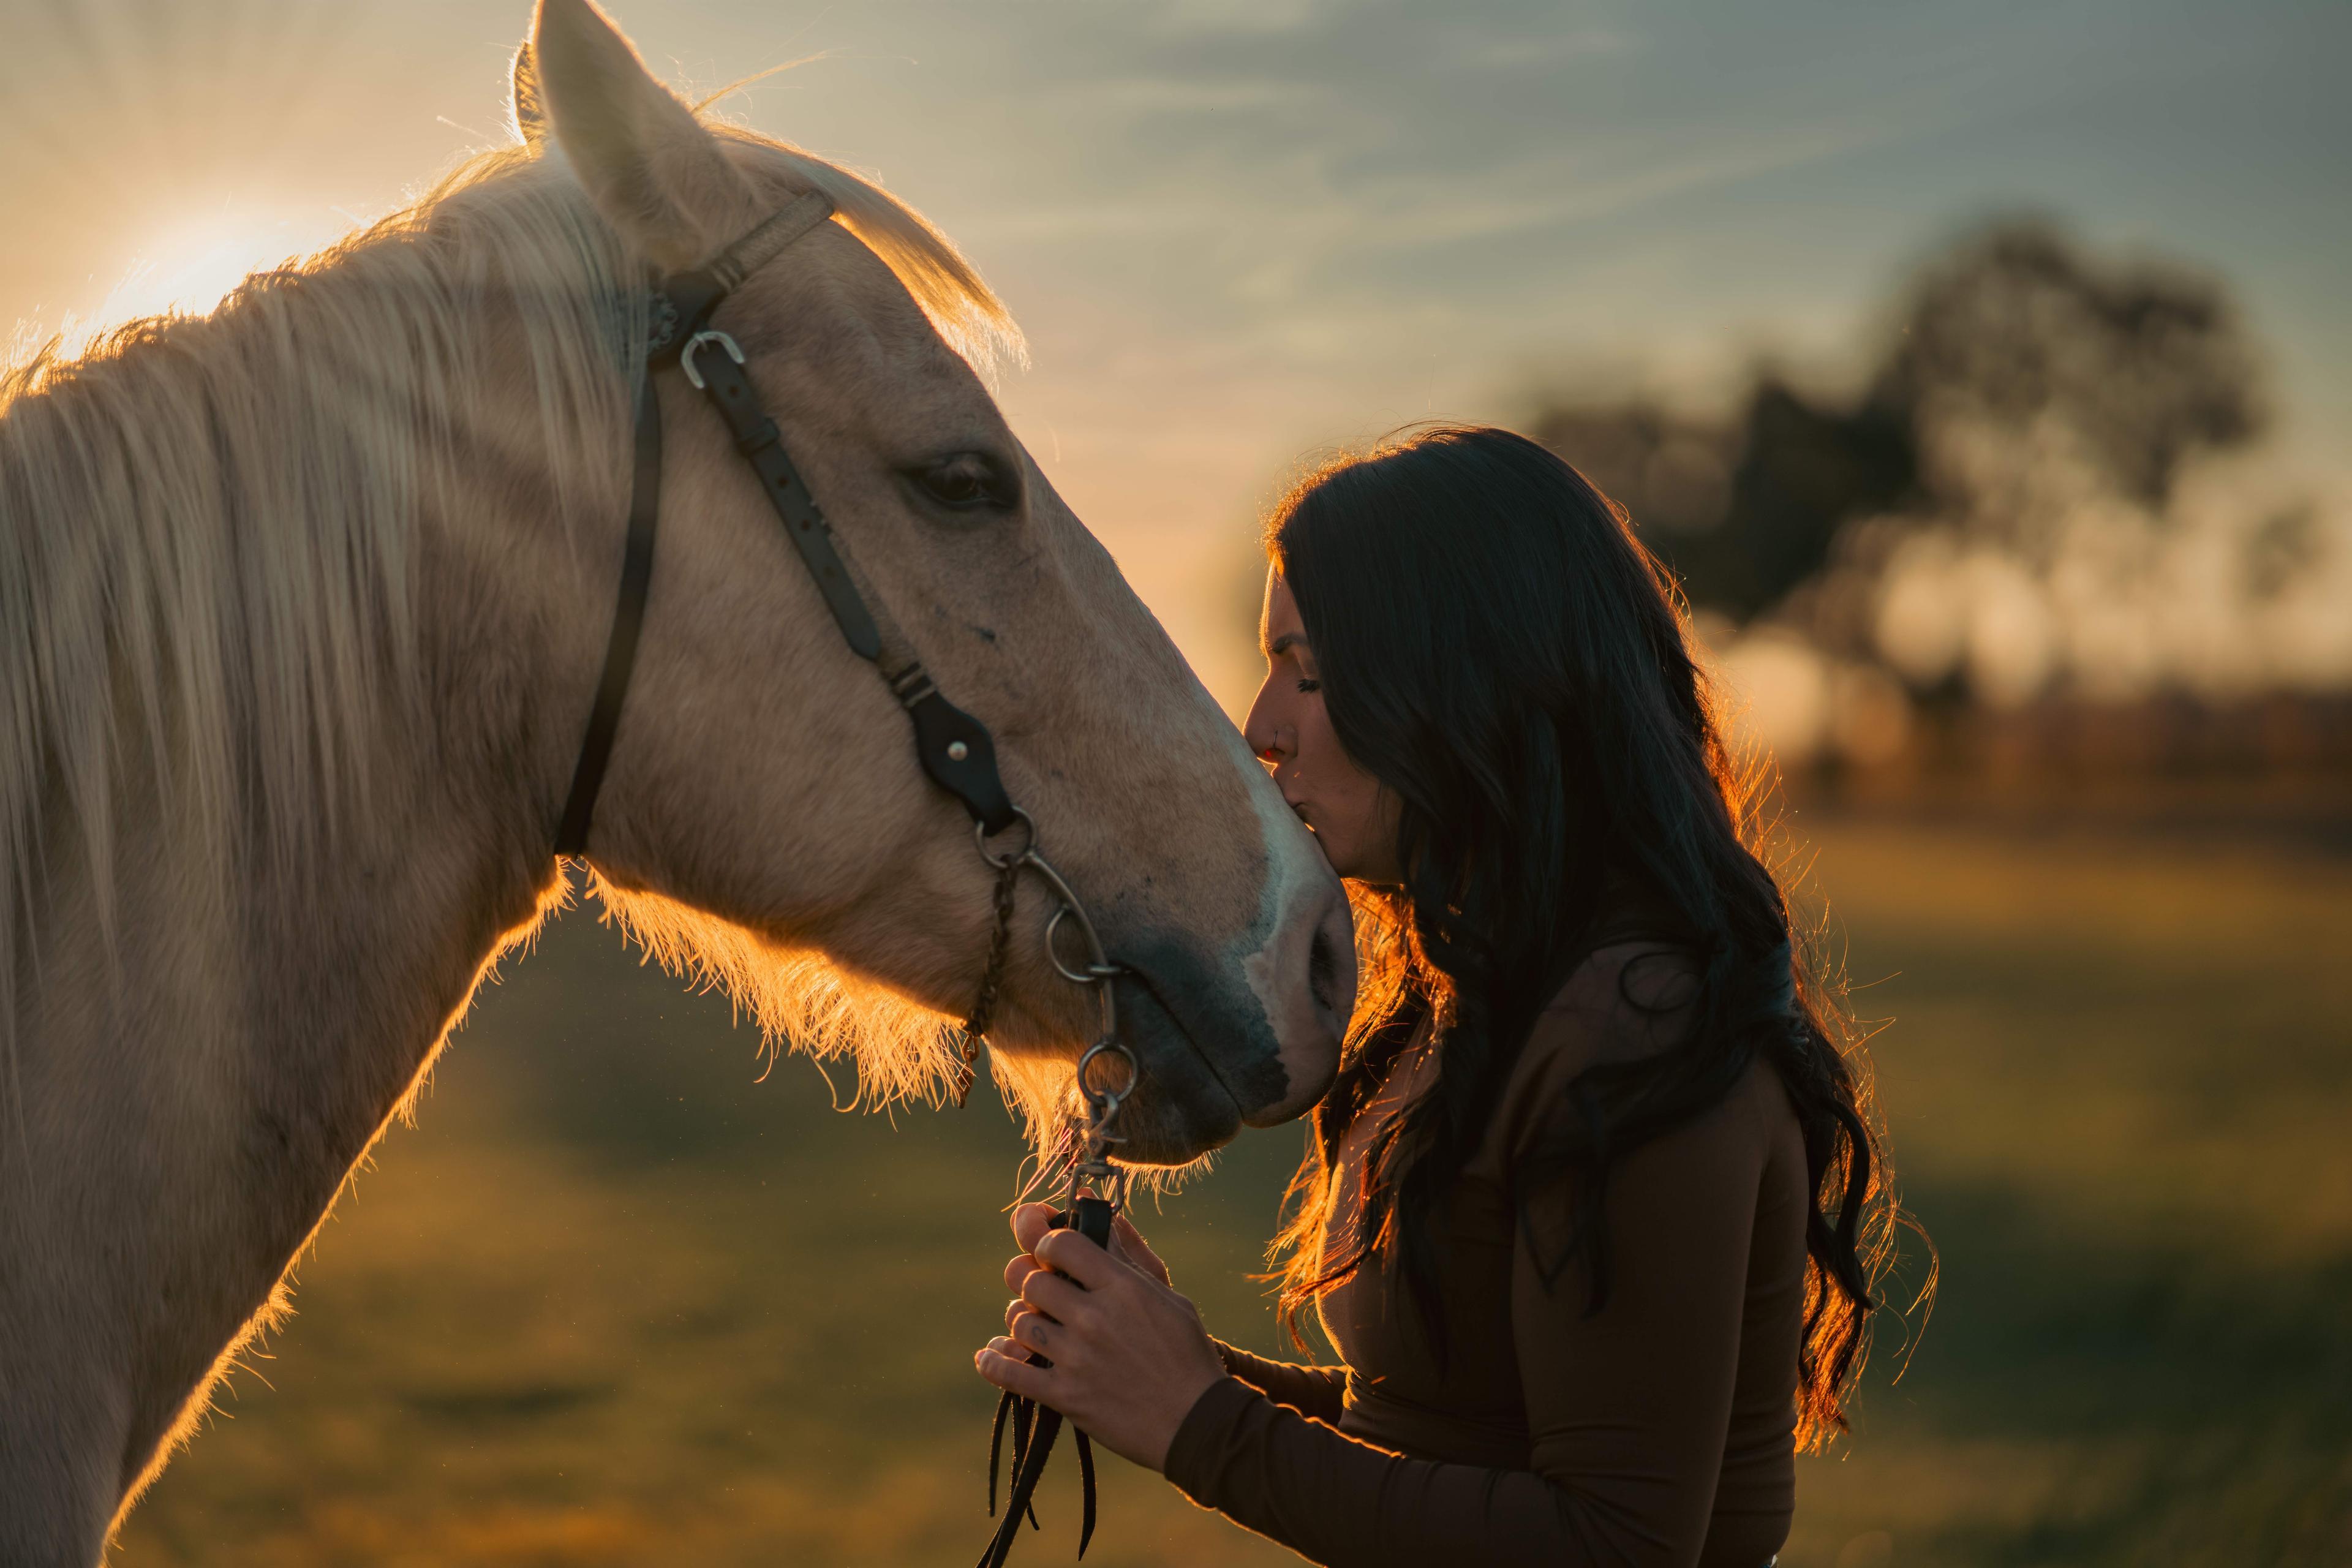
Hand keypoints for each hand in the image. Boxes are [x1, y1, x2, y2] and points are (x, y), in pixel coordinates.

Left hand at [977, 1200, 1224, 1471]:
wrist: (1197, 1423)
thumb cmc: (1186, 1353)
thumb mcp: (1166, 1295)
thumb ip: (1128, 1255)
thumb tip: (1100, 1212)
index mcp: (1121, 1287)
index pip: (1061, 1243)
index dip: (1046, 1241)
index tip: (1049, 1251)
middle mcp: (1094, 1318)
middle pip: (1031, 1281)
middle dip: (1029, 1279)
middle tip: (1038, 1288)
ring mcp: (1077, 1358)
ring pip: (1019, 1322)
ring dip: (1020, 1319)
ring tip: (1031, 1324)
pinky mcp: (1065, 1396)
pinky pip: (1010, 1373)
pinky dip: (993, 1362)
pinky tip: (989, 1354)